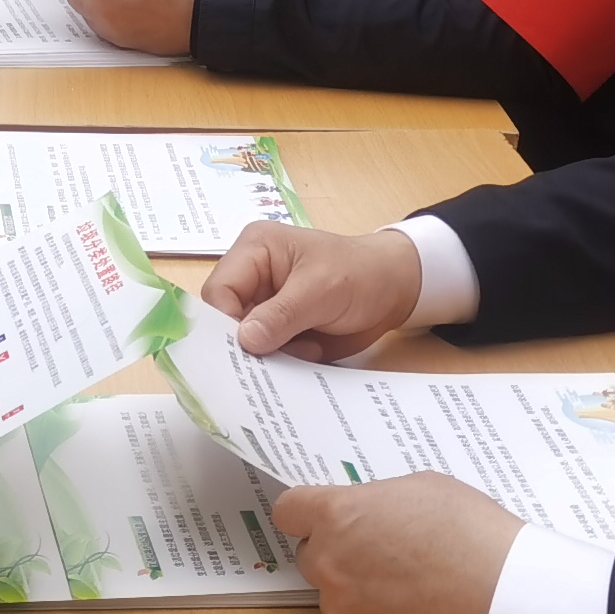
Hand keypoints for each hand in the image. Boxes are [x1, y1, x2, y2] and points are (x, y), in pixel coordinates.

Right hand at [203, 224, 424, 358]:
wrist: (395, 290)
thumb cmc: (360, 274)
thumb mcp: (321, 290)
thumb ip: (282, 314)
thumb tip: (245, 340)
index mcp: (254, 251)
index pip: (219, 290)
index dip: (225, 321)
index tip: (246, 349)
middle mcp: (252, 277)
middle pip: (225, 318)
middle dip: (246, 343)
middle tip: (271, 362)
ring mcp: (264, 306)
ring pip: (242, 341)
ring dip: (267, 356)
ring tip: (302, 353)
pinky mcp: (278, 329)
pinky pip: (264, 353)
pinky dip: (279, 363)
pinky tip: (303, 358)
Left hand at [270, 474, 521, 613]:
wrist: (507, 603)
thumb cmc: (474, 536)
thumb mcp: (425, 489)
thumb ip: (378, 503)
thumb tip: (367, 516)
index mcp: (339, 517)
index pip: (290, 511)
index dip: (306, 515)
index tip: (319, 521)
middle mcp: (329, 565)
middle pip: (312, 558)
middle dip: (339, 556)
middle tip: (385, 560)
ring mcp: (342, 613)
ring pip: (338, 600)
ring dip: (362, 596)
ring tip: (416, 594)